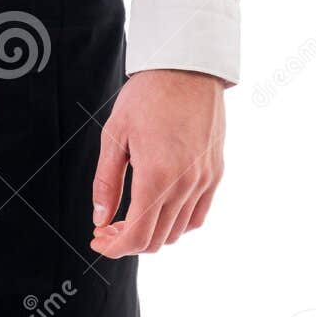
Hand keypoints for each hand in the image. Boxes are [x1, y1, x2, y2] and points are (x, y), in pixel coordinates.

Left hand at [90, 68, 224, 257]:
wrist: (186, 69)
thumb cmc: (148, 95)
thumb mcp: (114, 135)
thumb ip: (106, 181)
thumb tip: (100, 218)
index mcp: (156, 176)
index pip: (137, 235)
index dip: (115, 247)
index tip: (99, 241)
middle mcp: (185, 185)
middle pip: (157, 239)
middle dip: (128, 242)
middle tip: (108, 228)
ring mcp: (204, 181)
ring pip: (179, 231)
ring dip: (153, 234)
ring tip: (131, 219)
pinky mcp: (215, 173)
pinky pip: (198, 215)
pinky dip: (178, 223)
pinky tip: (160, 211)